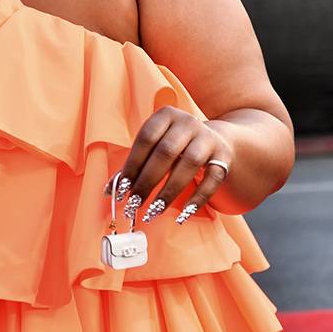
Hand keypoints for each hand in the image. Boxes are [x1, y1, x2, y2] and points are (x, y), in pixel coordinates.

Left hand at [105, 106, 232, 224]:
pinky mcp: (224, 157)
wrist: (215, 139)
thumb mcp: (155, 146)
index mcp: (166, 115)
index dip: (133, 164)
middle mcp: (188, 123)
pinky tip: (182, 215)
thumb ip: (134, 165)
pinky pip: (212, 180)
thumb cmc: (174, 146)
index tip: (122, 188)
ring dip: (169, 191)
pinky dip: (197, 199)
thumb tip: (109, 190)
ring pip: (189, 165)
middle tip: (134, 203)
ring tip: (154, 211)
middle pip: (166, 152)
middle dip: (148, 181)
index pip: (146, 138)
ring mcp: (208, 139)